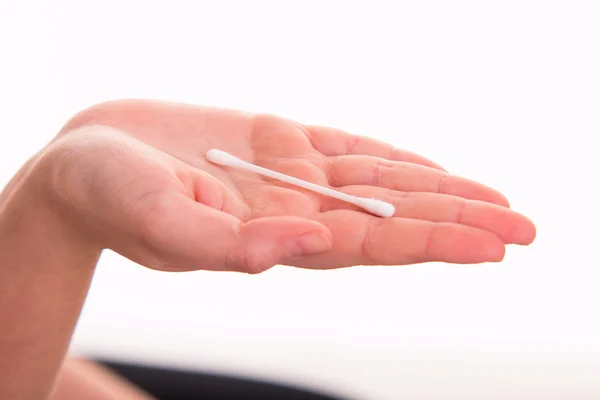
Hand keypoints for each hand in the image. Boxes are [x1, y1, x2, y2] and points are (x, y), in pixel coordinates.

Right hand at [43, 99, 534, 272]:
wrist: (85, 162)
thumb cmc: (108, 198)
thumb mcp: (160, 222)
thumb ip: (232, 244)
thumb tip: (306, 245)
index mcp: (272, 238)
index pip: (369, 247)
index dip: (432, 243)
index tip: (493, 244)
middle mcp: (291, 212)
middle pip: (390, 220)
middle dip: (457, 222)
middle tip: (525, 229)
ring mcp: (288, 176)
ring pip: (378, 184)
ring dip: (437, 189)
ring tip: (496, 200)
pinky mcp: (275, 142)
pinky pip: (347, 150)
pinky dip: (391, 157)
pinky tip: (428, 168)